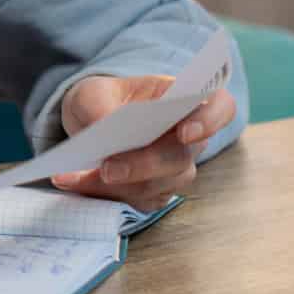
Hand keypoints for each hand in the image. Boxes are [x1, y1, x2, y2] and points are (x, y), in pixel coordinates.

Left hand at [51, 74, 236, 210]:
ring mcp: (173, 169)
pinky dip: (104, 195)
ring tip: (75, 176)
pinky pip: (137, 202)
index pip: (220, 107)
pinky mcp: (154, 192)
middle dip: (143, 166)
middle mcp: (187, 138)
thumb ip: (98, 105)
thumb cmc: (102, 100)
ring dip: (117, 186)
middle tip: (107, 168)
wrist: (88, 123)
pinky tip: (74, 183)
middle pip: (181, 158)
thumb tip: (103, 127)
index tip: (184, 133)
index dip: (210, 121)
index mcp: (181, 100)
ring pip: (159, 187)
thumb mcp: (92, 92)